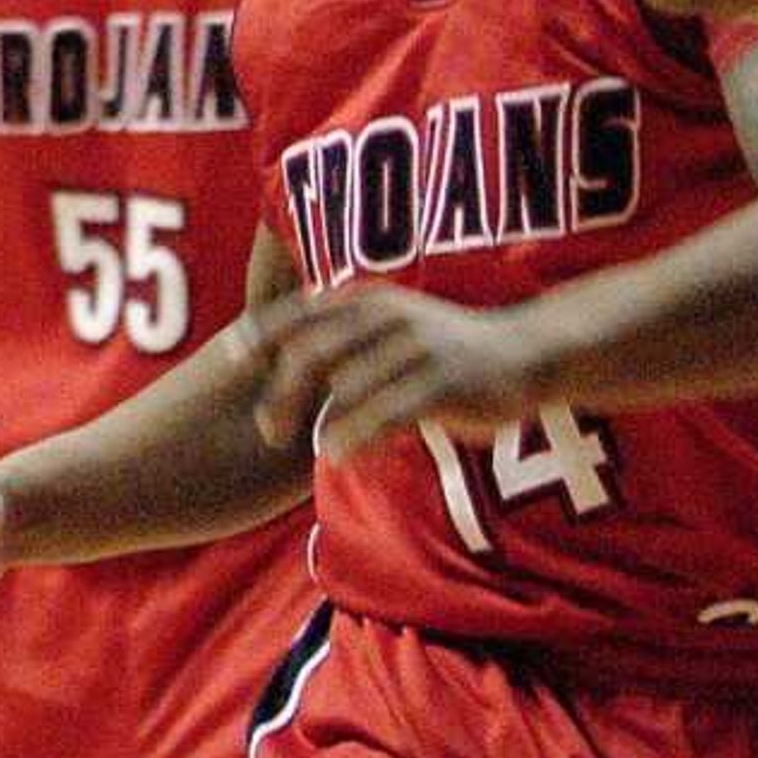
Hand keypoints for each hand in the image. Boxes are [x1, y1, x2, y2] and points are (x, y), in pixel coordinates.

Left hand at [241, 285, 555, 459]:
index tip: (227, 363)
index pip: (298, 314)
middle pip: (311, 353)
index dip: (259, 335)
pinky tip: (342, 456)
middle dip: (281, 393)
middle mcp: (386, 317)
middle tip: (266, 429)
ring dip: (321, 422)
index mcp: (367, 301)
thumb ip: (345, 339)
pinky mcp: (443, 381)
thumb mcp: (393, 328)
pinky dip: (358, 437)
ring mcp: (415, 347)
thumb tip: (284, 364)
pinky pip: (388, 413)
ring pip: (347, 386)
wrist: (530, 351)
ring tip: (309, 449)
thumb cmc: (446, 347)